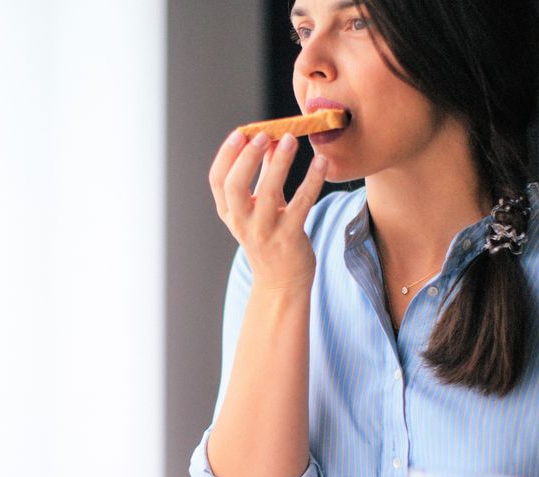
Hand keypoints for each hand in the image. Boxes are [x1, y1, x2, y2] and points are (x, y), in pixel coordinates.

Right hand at [208, 130, 328, 290]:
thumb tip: (272, 139)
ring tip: (291, 139)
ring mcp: (264, 232)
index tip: (241, 132)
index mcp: (229, 213)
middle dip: (246, 157)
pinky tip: (321, 163)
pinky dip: (311, 181)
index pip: (218, 180)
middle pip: (234, 186)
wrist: (282, 282)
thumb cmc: (270, 238)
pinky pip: (302, 204)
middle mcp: (242, 223)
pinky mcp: (289, 238)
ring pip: (268, 194)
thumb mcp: (259, 208)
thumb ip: (263, 174)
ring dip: (279, 163)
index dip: (227, 154)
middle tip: (263, 134)